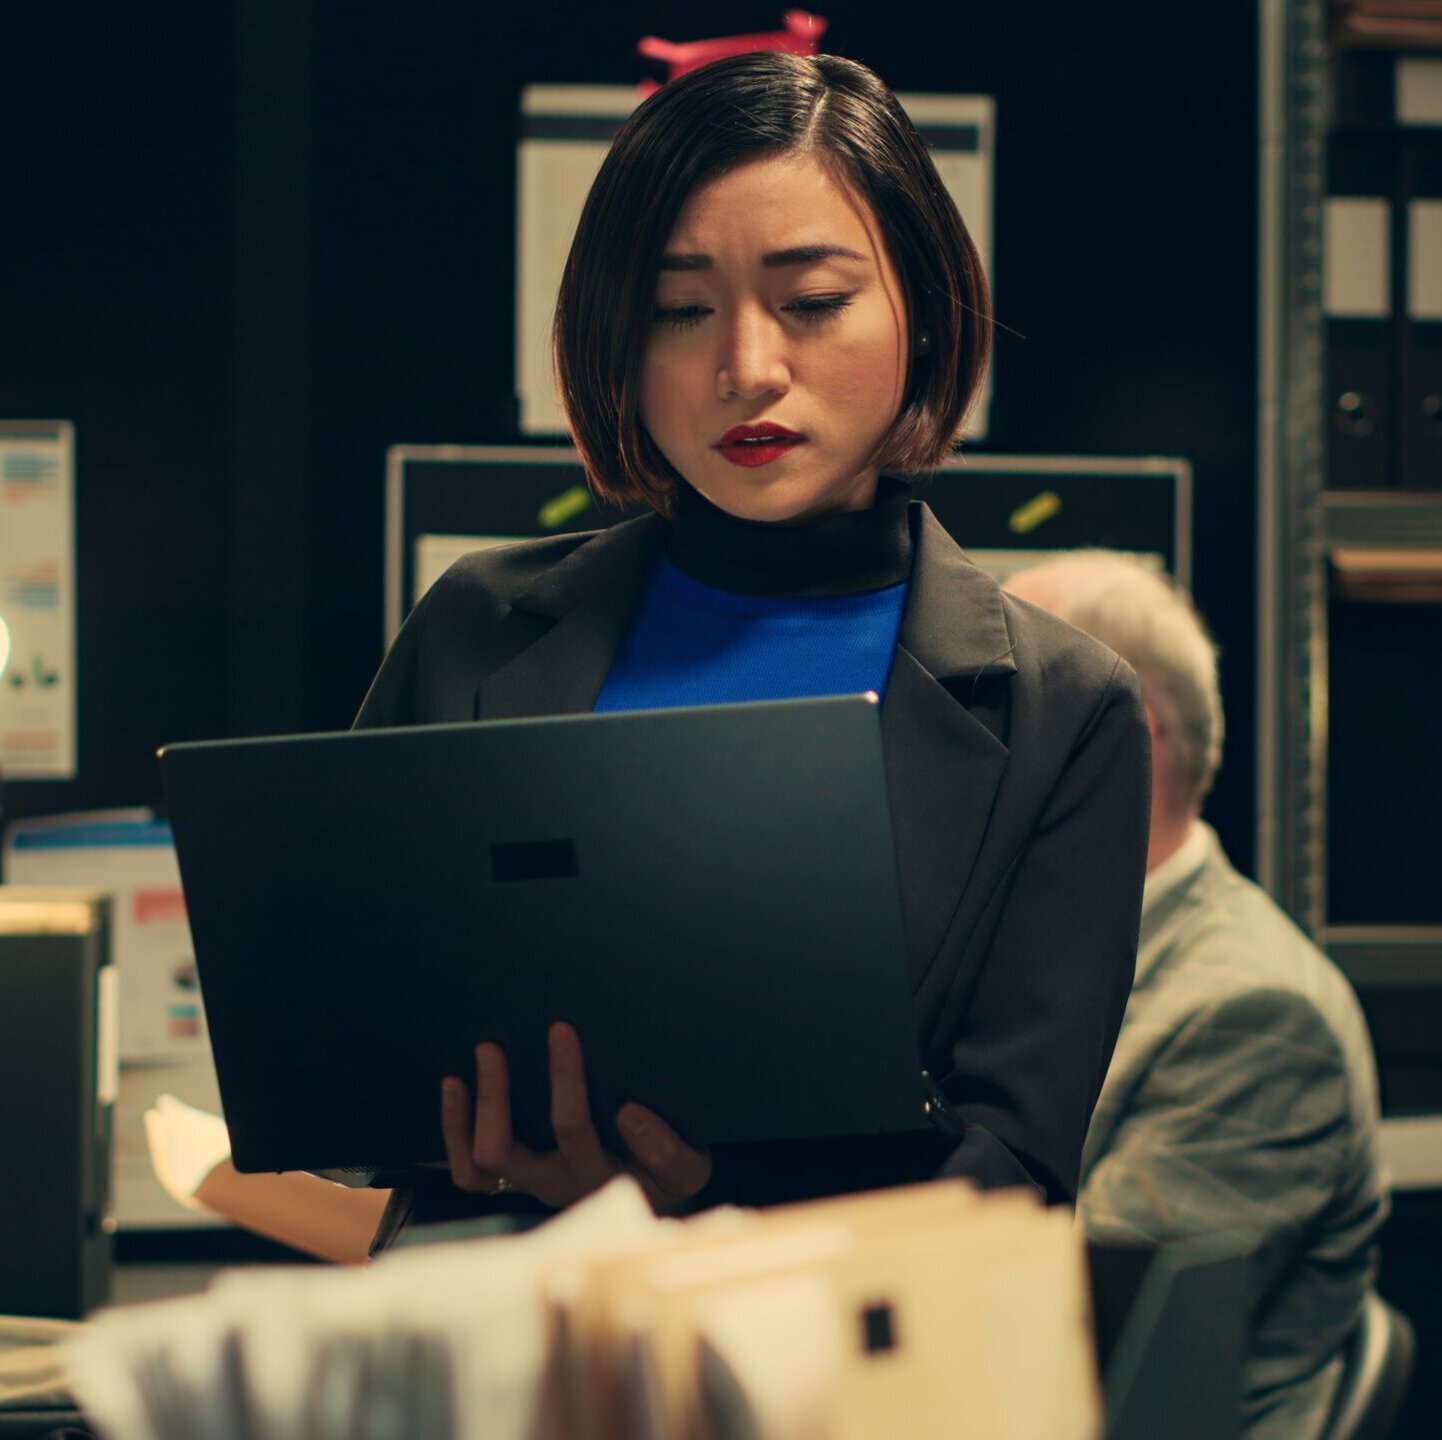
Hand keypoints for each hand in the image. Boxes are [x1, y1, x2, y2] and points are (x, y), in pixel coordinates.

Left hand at [440, 1020, 711, 1212]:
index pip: (574, 1131)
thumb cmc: (671, 1172)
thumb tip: (628, 1113)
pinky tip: (455, 1084)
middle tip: (496, 1045)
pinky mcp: (514, 1180)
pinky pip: (470, 1171)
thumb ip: (666, 1149)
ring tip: (481, 1056)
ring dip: (472, 1111)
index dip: (564, 1083)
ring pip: (481, 1163)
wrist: (656, 1201)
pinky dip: (456, 1129)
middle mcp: (557, 1184)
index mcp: (598, 1176)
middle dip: (496, 1096)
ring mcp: (532, 1183)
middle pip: (507, 1151)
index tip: (562, 1030)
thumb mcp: (688, 1165)